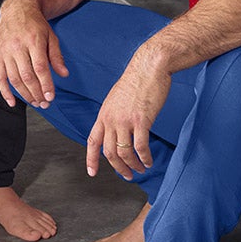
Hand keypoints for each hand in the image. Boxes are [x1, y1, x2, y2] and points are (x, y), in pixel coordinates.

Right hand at [0, 4, 65, 107]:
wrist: (16, 9)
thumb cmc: (35, 24)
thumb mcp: (51, 36)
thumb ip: (56, 56)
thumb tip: (64, 74)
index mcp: (33, 40)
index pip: (40, 67)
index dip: (45, 84)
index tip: (51, 97)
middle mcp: (17, 47)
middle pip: (27, 76)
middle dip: (36, 93)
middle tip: (45, 103)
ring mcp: (6, 52)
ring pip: (14, 79)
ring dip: (24, 94)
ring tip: (35, 102)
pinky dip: (4, 92)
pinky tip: (12, 102)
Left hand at [86, 56, 169, 179]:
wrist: (149, 66)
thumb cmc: (136, 81)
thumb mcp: (117, 99)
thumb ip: (114, 115)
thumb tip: (118, 129)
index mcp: (103, 114)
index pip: (93, 141)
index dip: (91, 159)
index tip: (92, 173)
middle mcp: (111, 119)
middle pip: (109, 152)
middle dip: (118, 168)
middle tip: (127, 175)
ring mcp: (125, 120)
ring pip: (124, 153)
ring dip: (133, 165)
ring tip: (140, 169)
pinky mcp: (141, 120)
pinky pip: (140, 147)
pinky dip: (145, 158)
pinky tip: (149, 161)